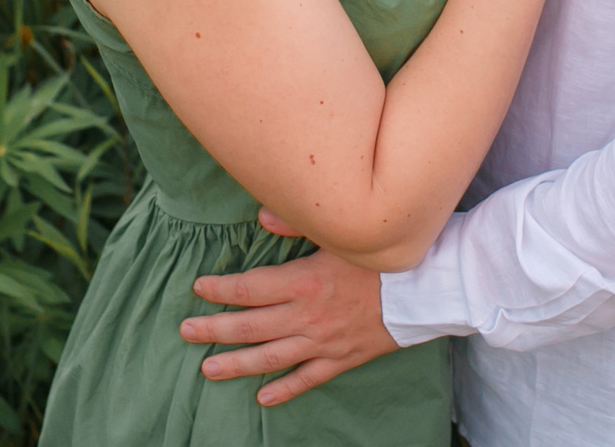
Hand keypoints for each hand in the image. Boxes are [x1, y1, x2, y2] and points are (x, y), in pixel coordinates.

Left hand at [185, 213, 398, 406]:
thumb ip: (298, 222)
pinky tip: (262, 398)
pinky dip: (284, 390)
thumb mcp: (340, 233)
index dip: (221, 290)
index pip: (250, 288)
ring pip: (271, 358)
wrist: (428, 289)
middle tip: (186, 331)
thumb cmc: (383, 256)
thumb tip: (261, 216)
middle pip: (251, 326)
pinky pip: (308, 379)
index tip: (199, 288)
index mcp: (305, 282)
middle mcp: (308, 316)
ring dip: (237, 364)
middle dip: (215, 329)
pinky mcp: (342, 358)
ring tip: (208, 368)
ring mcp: (324, 342)